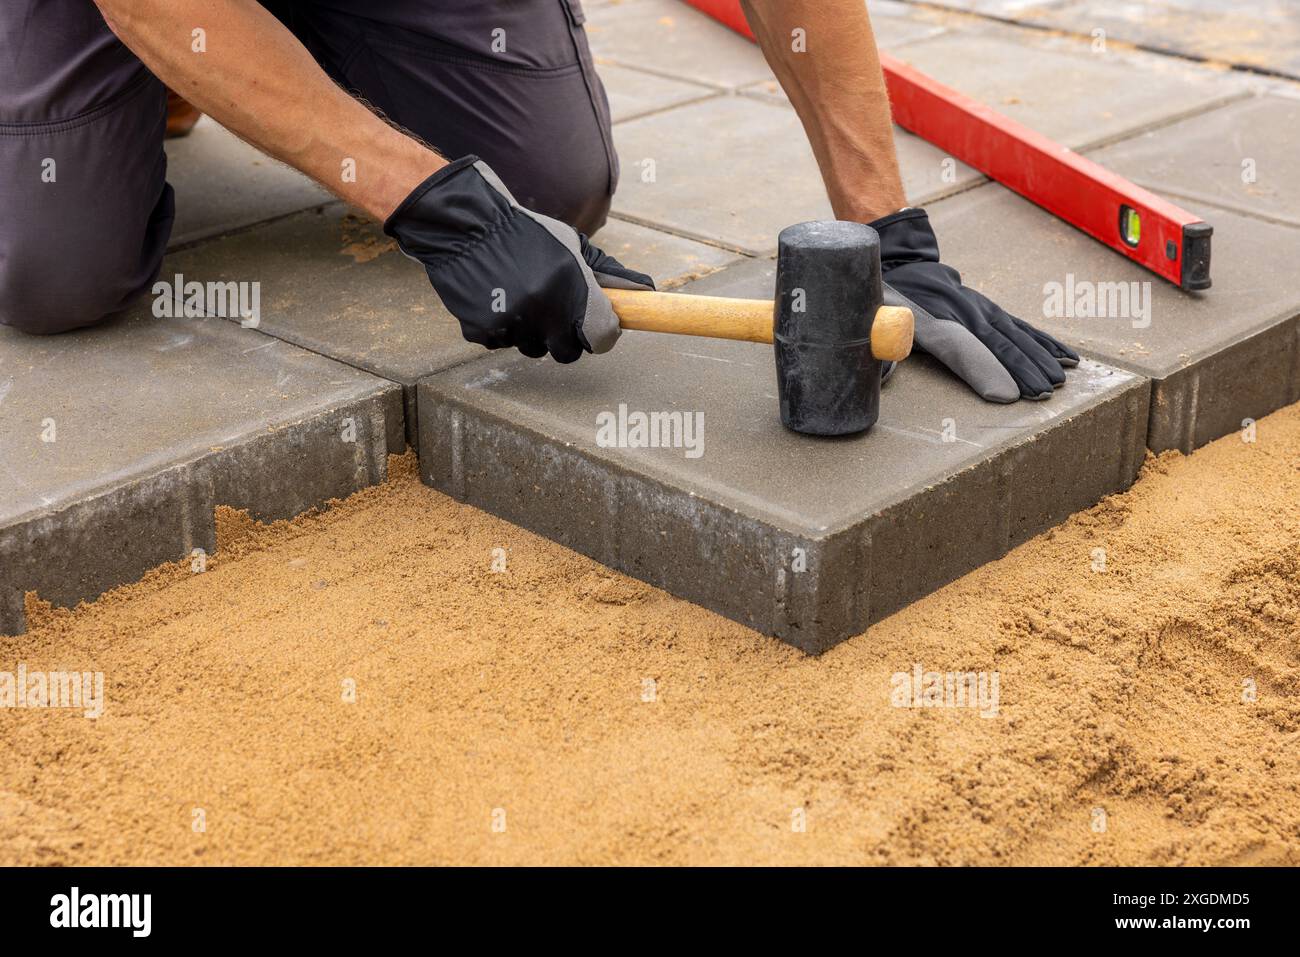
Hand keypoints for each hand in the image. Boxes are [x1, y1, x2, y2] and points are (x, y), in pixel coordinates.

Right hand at [384, 156, 653, 362]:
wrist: (466, 225)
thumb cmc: (525, 232)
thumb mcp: (572, 245)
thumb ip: (608, 273)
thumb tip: (644, 290)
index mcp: (573, 288)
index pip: (602, 338)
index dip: (601, 334)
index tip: (594, 326)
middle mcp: (545, 311)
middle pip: (567, 352)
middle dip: (564, 337)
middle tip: (554, 312)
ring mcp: (513, 324)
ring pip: (533, 348)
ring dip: (532, 332)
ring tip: (520, 296)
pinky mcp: (482, 331)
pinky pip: (502, 343)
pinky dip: (501, 327)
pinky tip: (496, 298)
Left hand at [871, 208, 1077, 400]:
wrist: (905, 265)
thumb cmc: (888, 300)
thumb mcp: (877, 313)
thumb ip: (883, 330)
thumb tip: (884, 345)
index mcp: (930, 318)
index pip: (959, 346)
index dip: (981, 368)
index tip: (1004, 393)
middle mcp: (963, 313)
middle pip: (997, 344)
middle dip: (1021, 370)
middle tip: (1043, 395)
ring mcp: (982, 310)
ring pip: (1015, 336)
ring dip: (1038, 359)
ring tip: (1059, 382)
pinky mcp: (992, 312)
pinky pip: (1023, 328)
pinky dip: (1046, 343)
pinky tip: (1068, 358)